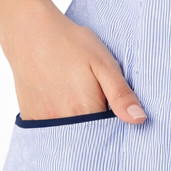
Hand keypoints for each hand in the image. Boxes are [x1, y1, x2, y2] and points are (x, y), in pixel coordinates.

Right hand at [0, 0, 146, 124]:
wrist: (30, 32)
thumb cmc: (70, 44)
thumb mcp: (104, 63)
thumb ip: (121, 94)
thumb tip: (140, 120)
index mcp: (85, 111)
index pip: (108, 135)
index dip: (116, 127)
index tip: (116, 114)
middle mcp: (62, 122)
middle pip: (87, 139)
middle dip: (96, 129)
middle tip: (95, 100)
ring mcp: (43, 121)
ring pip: (69, 135)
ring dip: (77, 125)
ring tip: (77, 98)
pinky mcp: (30, 117)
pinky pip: (50, 130)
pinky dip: (59, 122)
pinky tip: (61, 100)